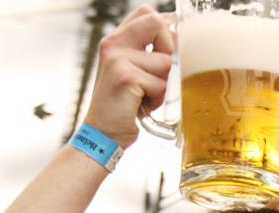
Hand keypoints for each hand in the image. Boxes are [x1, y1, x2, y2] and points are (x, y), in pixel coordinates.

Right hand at [83, 5, 174, 148]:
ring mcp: (118, 59)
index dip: (164, 27)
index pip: (146, 13)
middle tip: (158, 70)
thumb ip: (145, 51)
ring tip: (143, 96)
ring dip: (161, 85)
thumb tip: (177, 37)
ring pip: (165, 62)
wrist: (102, 133)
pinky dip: (156, 100)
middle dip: (168, 47)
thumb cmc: (122, 105)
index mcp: (115, 41)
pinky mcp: (126, 77)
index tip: (168, 47)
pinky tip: (139, 105)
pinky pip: (160, 84)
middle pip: (155, 23)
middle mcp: (113, 45)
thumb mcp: (130, 71)